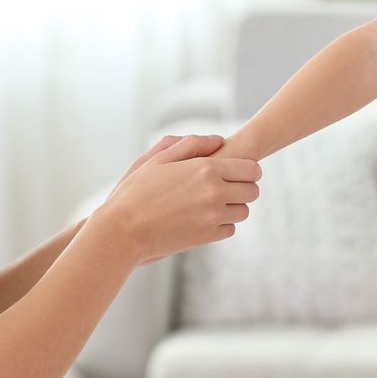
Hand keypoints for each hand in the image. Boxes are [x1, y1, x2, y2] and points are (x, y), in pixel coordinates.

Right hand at [95, 135, 260, 263]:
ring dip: (233, 206)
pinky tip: (204, 218)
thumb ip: (192, 144)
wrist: (124, 229)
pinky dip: (221, 224)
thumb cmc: (137, 191)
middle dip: (243, 187)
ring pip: (243, 211)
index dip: (247, 169)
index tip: (237, 171)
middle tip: (226, 186)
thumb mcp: (160, 159)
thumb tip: (219, 140)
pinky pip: (230, 229)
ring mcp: (213, 217)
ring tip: (213, 202)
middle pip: (252, 191)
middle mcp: (215, 193)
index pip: (252, 169)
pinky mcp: (207, 237)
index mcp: (206, 169)